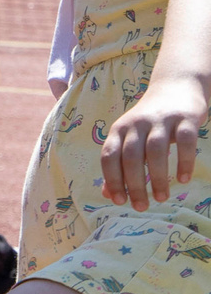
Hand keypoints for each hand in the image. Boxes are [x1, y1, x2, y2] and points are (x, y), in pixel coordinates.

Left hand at [100, 76, 204, 209]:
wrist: (176, 86)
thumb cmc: (149, 121)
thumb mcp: (129, 139)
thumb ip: (118, 165)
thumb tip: (108, 194)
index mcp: (118, 130)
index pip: (109, 157)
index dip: (112, 180)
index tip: (120, 201)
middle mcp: (136, 124)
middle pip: (131, 157)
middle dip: (135, 185)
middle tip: (141, 206)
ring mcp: (160, 119)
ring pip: (156, 151)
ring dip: (158, 177)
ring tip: (161, 198)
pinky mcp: (184, 118)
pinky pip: (185, 142)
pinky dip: (184, 162)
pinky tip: (183, 179)